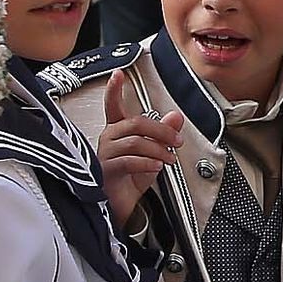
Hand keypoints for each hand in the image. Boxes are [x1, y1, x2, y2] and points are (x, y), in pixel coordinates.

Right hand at [99, 70, 182, 228]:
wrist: (120, 208)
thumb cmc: (130, 181)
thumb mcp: (152, 154)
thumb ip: (163, 134)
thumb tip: (176, 116)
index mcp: (117, 132)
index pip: (113, 106)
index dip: (114, 90)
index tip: (117, 74)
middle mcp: (108, 139)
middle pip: (135, 123)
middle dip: (161, 130)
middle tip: (178, 139)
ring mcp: (104, 154)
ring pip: (135, 142)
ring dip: (158, 149)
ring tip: (170, 159)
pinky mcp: (105, 170)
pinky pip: (129, 161)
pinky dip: (148, 163)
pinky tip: (156, 168)